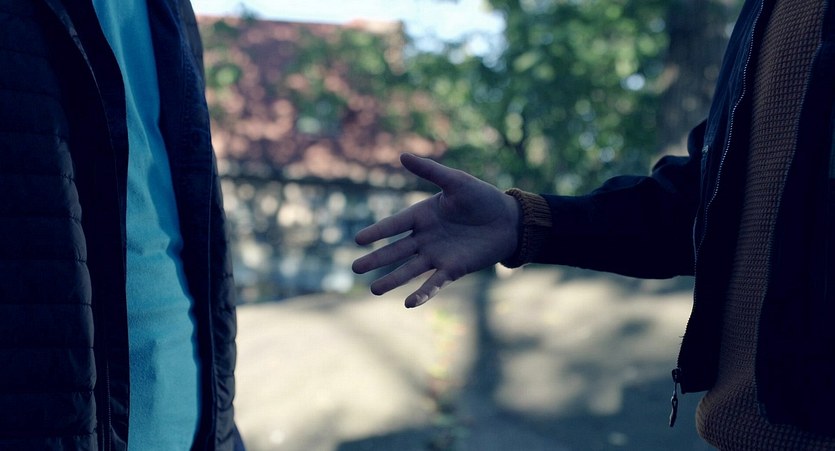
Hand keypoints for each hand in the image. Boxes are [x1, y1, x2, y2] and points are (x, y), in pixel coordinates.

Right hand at [352, 153, 519, 307]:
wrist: (508, 220)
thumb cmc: (482, 197)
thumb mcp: (456, 181)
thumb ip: (429, 171)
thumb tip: (402, 155)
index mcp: (421, 215)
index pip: (394, 225)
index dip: (376, 232)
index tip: (357, 239)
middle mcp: (425, 237)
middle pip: (396, 250)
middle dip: (376, 259)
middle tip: (355, 268)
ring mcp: (437, 255)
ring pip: (409, 269)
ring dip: (392, 280)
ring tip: (373, 290)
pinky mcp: (453, 269)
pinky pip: (434, 283)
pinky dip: (422, 293)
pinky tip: (409, 303)